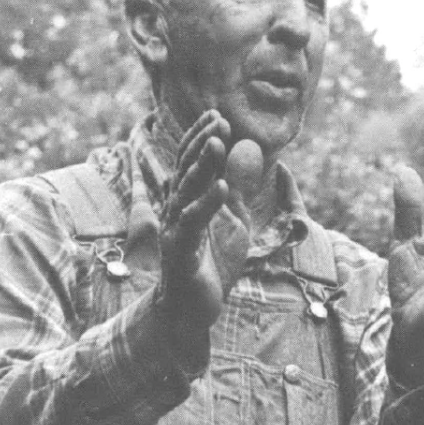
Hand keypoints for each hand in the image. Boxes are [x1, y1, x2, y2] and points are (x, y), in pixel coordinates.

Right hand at [157, 111, 257, 332]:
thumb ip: (239, 187)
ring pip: (187, 191)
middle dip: (202, 143)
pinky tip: (222, 188)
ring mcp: (175, 230)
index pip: (192, 162)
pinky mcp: (181, 252)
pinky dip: (208, 205)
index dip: (203, 138)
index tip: (219, 115)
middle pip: (187, 169)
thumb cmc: (211, 263)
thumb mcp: (234, 220)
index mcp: (189, 200)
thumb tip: (247, 148)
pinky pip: (192, 224)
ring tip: (218, 142)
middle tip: (219, 119)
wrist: (193, 309)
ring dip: (203, 166)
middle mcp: (176, 209)